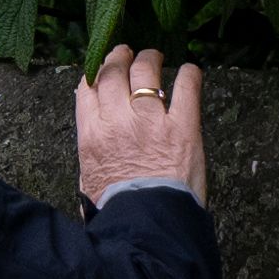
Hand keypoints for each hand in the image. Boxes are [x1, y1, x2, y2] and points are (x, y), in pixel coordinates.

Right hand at [74, 45, 205, 207]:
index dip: (95, 72)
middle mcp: (118, 120)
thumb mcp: (88, 182)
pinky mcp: (183, 127)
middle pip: (114, 73)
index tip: (101, 68)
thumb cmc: (116, 211)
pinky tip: (190, 71)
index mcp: (92, 135)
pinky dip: (189, 75)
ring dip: (150, 59)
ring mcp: (151, 121)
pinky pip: (187, 88)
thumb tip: (96, 149)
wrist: (146, 225)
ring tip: (155, 56)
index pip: (88, 88)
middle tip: (127, 53)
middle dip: (119, 57)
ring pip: (146, 72)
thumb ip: (93, 156)